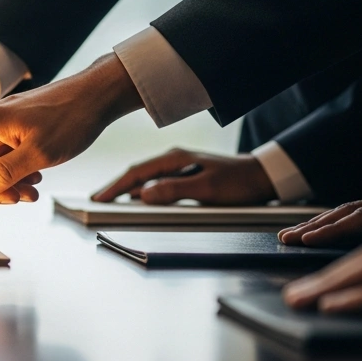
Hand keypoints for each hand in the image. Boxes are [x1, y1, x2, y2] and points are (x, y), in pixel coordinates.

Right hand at [0, 54, 143, 203]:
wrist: (94, 97)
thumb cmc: (69, 117)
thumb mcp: (39, 152)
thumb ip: (5, 172)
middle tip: (20, 197)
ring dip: (7, 185)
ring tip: (33, 188)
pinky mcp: (11, 137)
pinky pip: (1, 164)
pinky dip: (15, 176)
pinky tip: (35, 178)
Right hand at [92, 149, 274, 204]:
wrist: (265, 178)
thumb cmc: (240, 183)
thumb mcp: (208, 189)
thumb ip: (175, 190)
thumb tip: (143, 194)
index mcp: (176, 158)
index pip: (137, 173)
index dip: (116, 187)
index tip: (98, 199)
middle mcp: (175, 161)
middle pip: (137, 175)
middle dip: (115, 187)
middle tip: (96, 201)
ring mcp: (180, 169)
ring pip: (147, 180)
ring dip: (129, 191)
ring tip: (111, 201)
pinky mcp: (187, 178)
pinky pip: (158, 186)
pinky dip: (145, 194)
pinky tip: (139, 201)